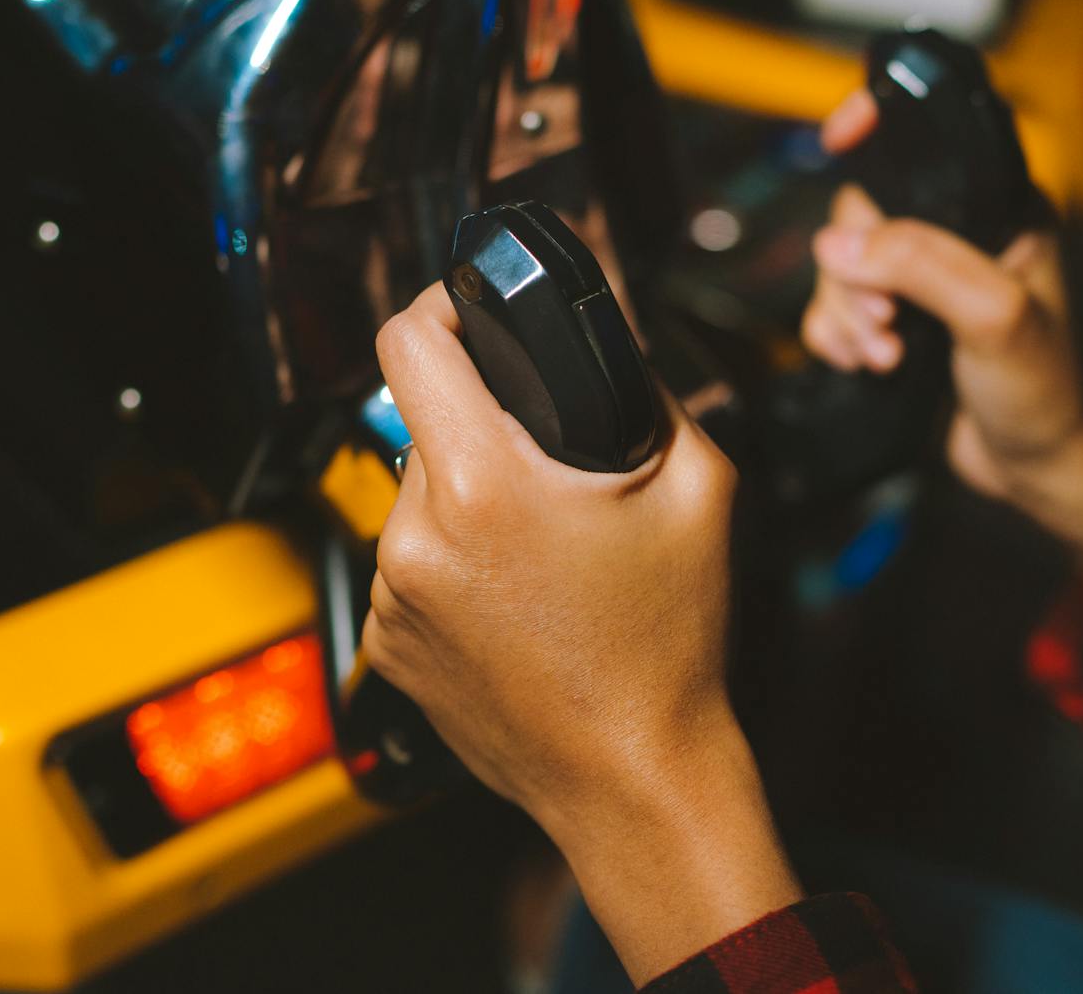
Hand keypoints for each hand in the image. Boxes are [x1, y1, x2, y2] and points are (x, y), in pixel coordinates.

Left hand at [364, 283, 799, 980]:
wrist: (633, 777)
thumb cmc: (667, 646)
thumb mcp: (696, 488)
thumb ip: (643, 388)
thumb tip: (600, 337)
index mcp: (484, 484)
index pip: (408, 341)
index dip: (439, 305)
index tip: (469, 312)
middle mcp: (416, 537)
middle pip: (424, 421)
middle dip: (483, 425)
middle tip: (549, 465)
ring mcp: (392, 596)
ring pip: (417, 495)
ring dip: (465, 496)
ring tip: (538, 545)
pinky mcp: (386, 642)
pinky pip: (411, 561)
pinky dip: (453, 560)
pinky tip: (513, 594)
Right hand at [804, 90, 1082, 607]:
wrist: (1040, 467)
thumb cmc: (1045, 390)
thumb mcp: (995, 317)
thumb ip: (924, 266)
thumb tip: (841, 245)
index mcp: (998, 209)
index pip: (929, 144)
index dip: (879, 129)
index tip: (840, 136)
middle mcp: (956, 235)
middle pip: (863, 215)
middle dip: (857, 272)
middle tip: (887, 319)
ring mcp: (921, 280)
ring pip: (840, 266)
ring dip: (847, 314)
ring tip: (886, 354)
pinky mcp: (894, 320)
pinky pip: (831, 308)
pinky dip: (835, 336)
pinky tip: (868, 363)